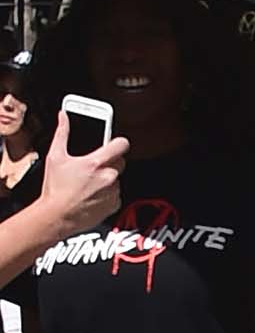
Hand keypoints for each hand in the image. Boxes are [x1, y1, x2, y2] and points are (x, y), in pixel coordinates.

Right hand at [35, 111, 127, 239]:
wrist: (57, 216)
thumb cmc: (55, 189)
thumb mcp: (55, 157)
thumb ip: (62, 133)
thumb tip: (63, 116)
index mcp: (96, 163)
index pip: (122, 144)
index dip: (117, 142)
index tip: (112, 144)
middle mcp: (109, 177)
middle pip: (119, 162)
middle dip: (108, 162)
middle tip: (91, 167)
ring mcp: (114, 191)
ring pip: (117, 178)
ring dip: (107, 178)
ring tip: (88, 184)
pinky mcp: (115, 204)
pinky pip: (116, 194)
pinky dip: (107, 193)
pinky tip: (92, 195)